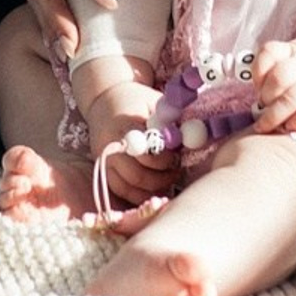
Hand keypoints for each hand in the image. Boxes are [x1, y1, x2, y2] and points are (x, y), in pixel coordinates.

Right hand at [81, 76, 178, 205]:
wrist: (104, 101)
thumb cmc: (135, 101)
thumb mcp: (154, 102)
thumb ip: (170, 119)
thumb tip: (193, 137)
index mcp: (123, 126)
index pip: (145, 153)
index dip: (165, 160)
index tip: (178, 156)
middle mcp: (109, 146)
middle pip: (137, 176)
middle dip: (161, 178)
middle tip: (176, 171)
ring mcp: (103, 160)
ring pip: (128, 188)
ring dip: (151, 189)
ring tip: (168, 179)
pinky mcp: (103, 170)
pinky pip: (120, 191)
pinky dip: (139, 195)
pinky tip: (154, 187)